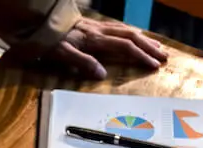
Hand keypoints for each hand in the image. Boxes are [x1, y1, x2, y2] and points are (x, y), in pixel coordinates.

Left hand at [53, 19, 167, 79]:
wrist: (37, 20)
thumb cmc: (48, 40)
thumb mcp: (61, 54)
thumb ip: (82, 63)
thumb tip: (102, 74)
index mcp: (94, 39)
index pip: (125, 47)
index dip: (141, 56)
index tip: (155, 65)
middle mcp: (99, 30)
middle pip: (131, 36)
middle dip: (149, 47)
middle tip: (164, 56)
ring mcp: (96, 26)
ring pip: (126, 30)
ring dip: (143, 39)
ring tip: (156, 46)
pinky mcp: (92, 25)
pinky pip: (118, 27)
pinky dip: (130, 33)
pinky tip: (134, 36)